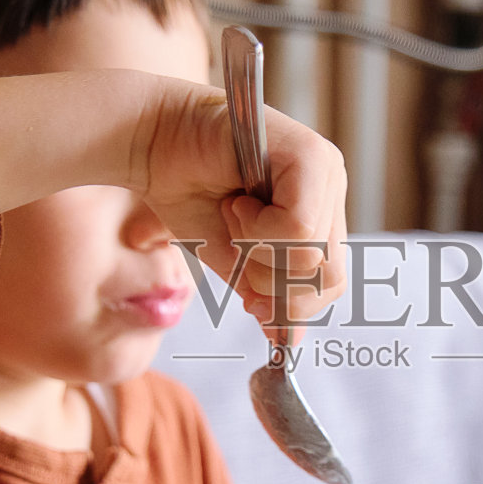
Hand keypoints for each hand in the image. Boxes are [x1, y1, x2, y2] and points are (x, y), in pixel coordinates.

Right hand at [136, 80, 347, 339]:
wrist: (150, 141)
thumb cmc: (187, 191)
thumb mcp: (232, 258)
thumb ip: (265, 295)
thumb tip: (288, 342)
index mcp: (319, 211)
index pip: (330, 281)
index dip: (288, 304)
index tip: (250, 297)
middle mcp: (332, 188)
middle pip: (329, 276)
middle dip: (273, 283)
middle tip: (238, 249)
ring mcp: (326, 169)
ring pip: (312, 255)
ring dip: (258, 250)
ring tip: (233, 214)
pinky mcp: (311, 156)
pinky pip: (298, 228)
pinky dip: (257, 229)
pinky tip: (237, 202)